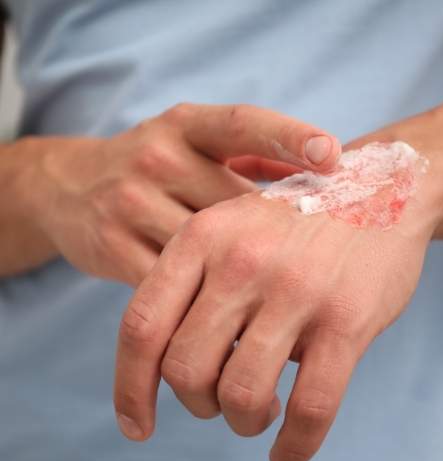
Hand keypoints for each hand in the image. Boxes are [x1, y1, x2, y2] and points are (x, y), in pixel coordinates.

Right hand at [23, 103, 338, 284]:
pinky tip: (232, 311)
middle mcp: (156, 157)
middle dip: (273, 235)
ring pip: (204, 248)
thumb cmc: (152, 168)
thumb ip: (249, 157)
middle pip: (233, 202)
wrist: (66, 189)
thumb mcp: (191, 143)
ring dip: (242, 274)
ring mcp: (130, 203)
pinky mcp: (111, 247)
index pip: (242, 124)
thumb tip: (318, 175)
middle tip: (315, 260)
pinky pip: (174, 282)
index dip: (289, 137)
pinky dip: (206, 299)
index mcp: (185, 125)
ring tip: (280, 294)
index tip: (332, 157)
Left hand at [114, 90, 442, 460]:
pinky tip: (288, 454)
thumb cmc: (296, 222)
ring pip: (242, 395)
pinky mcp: (347, 319)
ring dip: (243, 421)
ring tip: (258, 413)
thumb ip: (195, 283)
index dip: (130, 388)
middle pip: (186, 370)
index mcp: (202, 237)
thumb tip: (169, 365)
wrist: (378, 189)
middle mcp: (242, 261)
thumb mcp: (232, 226)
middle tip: (219, 401)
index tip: (137, 425)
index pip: (142, 327)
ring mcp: (296, 290)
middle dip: (198, 404)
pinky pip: (310, 409)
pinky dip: (295, 446)